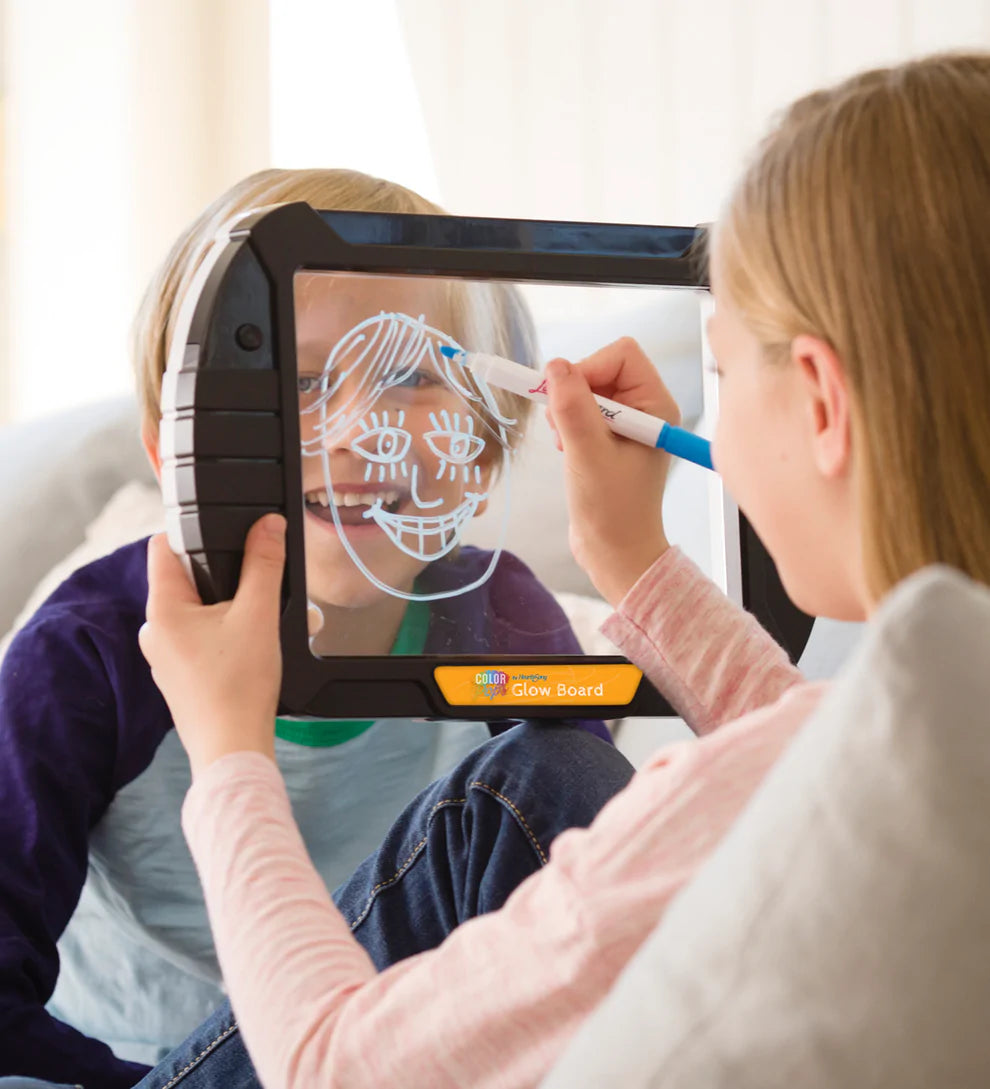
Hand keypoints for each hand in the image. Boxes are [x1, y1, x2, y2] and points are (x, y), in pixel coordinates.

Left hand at [139, 515, 285, 777]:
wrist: (232, 749)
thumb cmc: (238, 687)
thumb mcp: (259, 614)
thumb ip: (264, 563)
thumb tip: (268, 524)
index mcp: (161, 609)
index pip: (164, 546)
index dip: (195, 530)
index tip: (228, 532)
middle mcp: (154, 631)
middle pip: (187, 578)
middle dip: (228, 576)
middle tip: (262, 584)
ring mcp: (164, 657)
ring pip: (198, 612)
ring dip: (233, 609)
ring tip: (270, 622)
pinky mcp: (180, 676)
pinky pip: (201, 640)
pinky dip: (228, 636)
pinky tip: (256, 649)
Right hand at [545, 338, 678, 605]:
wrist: (615, 552)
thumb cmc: (611, 509)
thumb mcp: (587, 454)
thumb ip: (572, 407)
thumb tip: (555, 366)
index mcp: (656, 406)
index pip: (621, 355)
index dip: (588, 368)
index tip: (565, 399)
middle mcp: (646, 409)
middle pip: (601, 368)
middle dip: (574, 392)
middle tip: (560, 426)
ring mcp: (627, 424)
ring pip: (587, 389)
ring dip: (568, 410)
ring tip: (565, 444)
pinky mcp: (609, 438)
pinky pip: (582, 410)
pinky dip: (567, 424)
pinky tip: (567, 451)